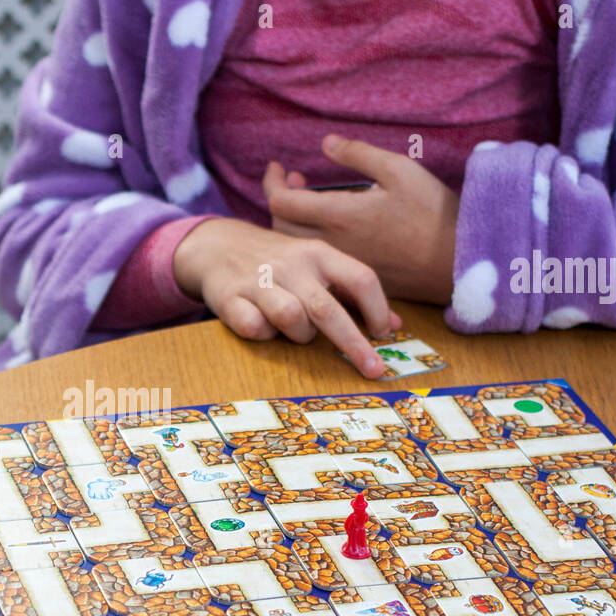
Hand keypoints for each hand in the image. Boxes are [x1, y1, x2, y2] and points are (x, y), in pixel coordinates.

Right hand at [172, 217, 401, 377]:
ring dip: (299, 335)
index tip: (384, 335)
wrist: (219, 244)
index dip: (378, 310)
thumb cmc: (281, 263)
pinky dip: (263, 335)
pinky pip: (254, 328)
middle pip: (328, 308)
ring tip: (296, 332)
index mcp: (319, 253)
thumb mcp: (319, 265)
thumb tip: (396, 325)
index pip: (360, 278)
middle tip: (372, 370)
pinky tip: (263, 327)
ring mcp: (258, 281)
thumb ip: (354, 293)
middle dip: (354, 344)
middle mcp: (292, 264)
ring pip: (291, 317)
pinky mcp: (229, 298)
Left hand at [263, 135, 459, 304]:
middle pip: (279, 226)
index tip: (278, 168)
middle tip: (295, 181)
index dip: (272, 182)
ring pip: (295, 247)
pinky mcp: (351, 280)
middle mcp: (331, 243)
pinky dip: (307, 243)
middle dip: (279, 200)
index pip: (281, 201)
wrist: (458, 262)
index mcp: (338, 215)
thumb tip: (325, 142)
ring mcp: (339, 265)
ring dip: (291, 222)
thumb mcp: (399, 170)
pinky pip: (315, 264)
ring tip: (309, 202)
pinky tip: (326, 228)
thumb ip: (358, 155)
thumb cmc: (433, 212)